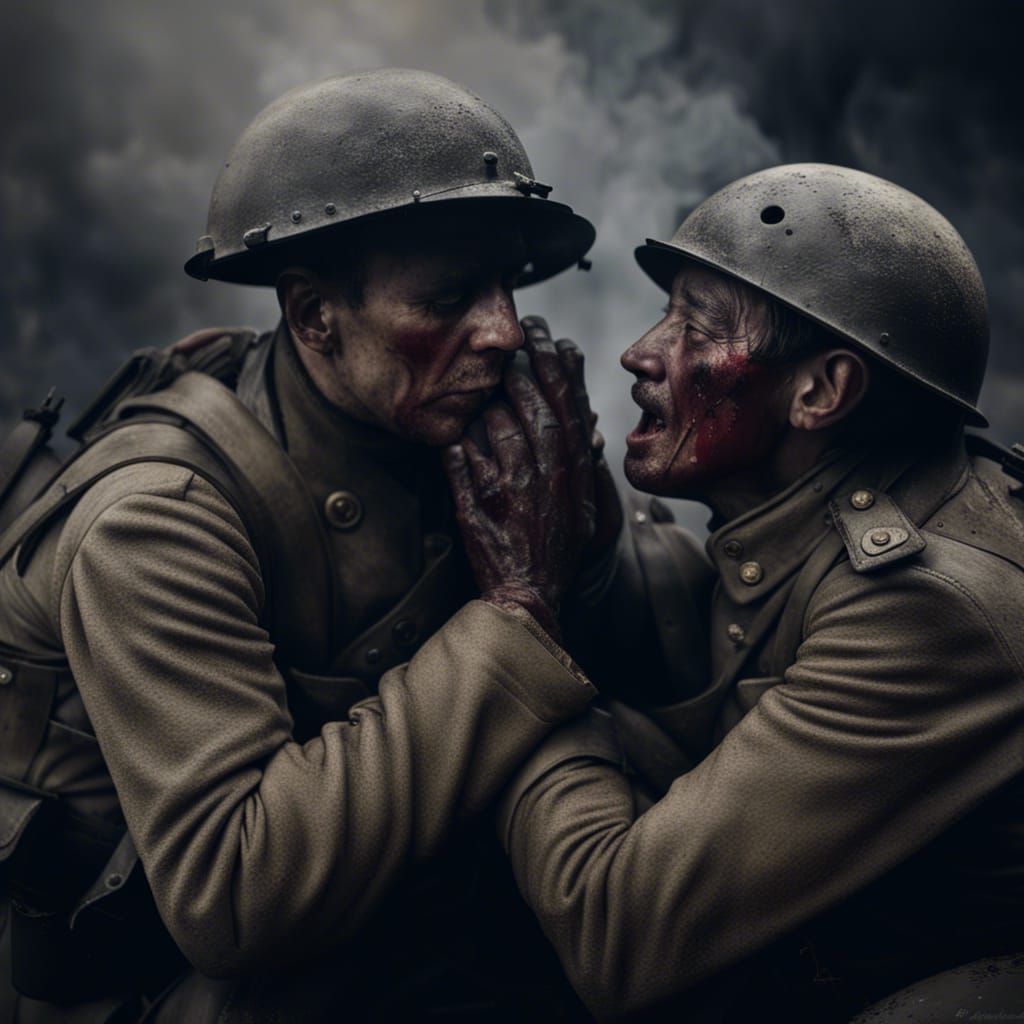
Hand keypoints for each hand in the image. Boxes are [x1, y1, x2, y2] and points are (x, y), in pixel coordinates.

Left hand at [444, 355, 582, 639]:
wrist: (528, 595)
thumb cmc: (557, 550)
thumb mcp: (586, 510)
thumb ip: (586, 468)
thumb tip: (590, 428)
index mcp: (572, 474)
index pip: (568, 408)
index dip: (558, 368)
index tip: (550, 339)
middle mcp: (543, 475)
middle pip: (533, 407)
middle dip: (522, 369)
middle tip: (512, 348)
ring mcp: (508, 487)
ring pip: (496, 424)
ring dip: (489, 402)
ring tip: (483, 390)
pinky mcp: (475, 502)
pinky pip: (461, 456)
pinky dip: (457, 439)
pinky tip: (455, 430)